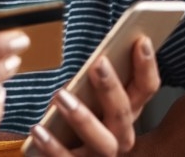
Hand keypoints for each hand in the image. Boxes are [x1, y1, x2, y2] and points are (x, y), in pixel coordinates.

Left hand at [26, 36, 160, 155]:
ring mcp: (102, 155)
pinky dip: (52, 146)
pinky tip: (38, 129)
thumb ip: (94, 79)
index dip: (147, 66)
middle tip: (98, 64)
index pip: (147, 89)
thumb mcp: (89, 96)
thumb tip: (96, 55)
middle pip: (123, 113)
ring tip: (60, 95)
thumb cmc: (78, 118)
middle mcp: (121, 136)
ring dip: (82, 117)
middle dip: (112, 88)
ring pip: (102, 141)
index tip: (140, 40)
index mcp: (128, 112)